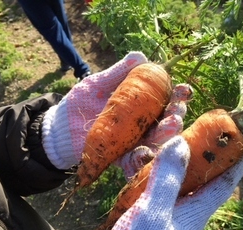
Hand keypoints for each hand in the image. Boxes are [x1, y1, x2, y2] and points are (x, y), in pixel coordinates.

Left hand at [41, 51, 192, 174]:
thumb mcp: (97, 84)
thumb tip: (140, 56)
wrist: (59, 129)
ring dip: (166, 134)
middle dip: (177, 114)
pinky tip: (146, 152)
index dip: (178, 95)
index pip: (165, 99)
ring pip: (156, 141)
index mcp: (141, 105)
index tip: (184, 90)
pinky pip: (135, 161)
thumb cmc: (79, 104)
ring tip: (171, 125)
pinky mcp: (121, 157)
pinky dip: (142, 158)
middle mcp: (142, 124)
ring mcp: (133, 142)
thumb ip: (117, 73)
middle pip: (167, 120)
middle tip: (178, 109)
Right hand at [97, 136, 242, 229]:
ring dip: (177, 161)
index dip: (235, 165)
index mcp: (195, 214)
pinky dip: (153, 172)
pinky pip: (156, 186)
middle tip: (203, 133)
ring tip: (175, 140)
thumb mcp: (154, 211)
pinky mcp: (149, 213)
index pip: (222, 185)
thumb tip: (181, 143)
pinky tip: (145, 161)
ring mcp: (166, 213)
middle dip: (204, 156)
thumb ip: (168, 179)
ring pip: (177, 181)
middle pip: (201, 179)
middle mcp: (185, 212)